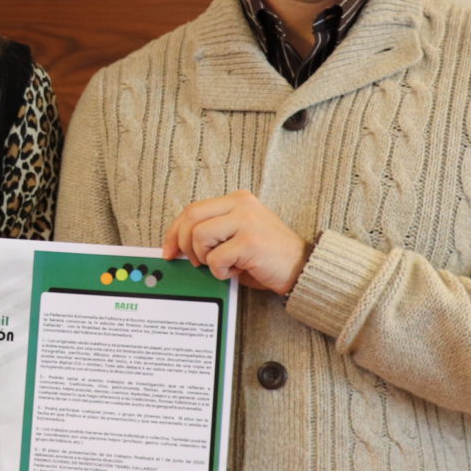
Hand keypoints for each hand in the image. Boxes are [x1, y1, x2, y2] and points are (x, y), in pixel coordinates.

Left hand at [161, 190, 308, 293]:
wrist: (302, 268)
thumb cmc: (267, 256)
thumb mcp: (237, 236)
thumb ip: (212, 233)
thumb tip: (176, 246)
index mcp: (237, 200)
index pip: (192, 209)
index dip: (173, 231)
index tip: (168, 250)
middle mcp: (242, 204)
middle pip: (191, 217)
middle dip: (183, 244)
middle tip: (194, 262)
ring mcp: (247, 221)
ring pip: (199, 236)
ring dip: (204, 257)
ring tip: (223, 264)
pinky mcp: (250, 241)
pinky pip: (216, 257)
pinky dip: (220, 270)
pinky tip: (236, 270)